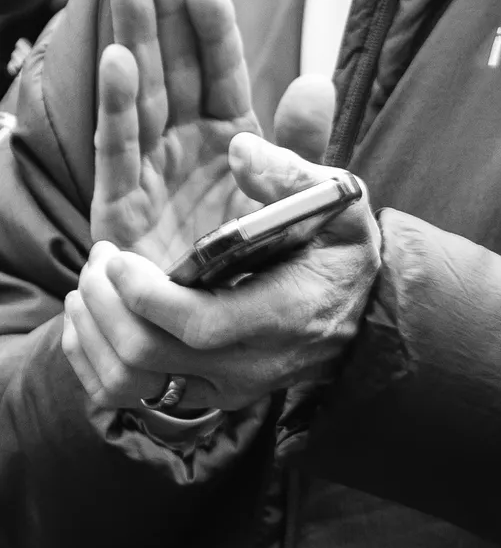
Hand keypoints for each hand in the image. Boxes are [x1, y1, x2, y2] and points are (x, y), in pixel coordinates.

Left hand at [62, 126, 380, 429]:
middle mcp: (248, 365)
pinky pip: (127, 395)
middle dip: (107, 304)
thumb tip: (240, 149)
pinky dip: (93, 359)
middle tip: (100, 258)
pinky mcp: (202, 398)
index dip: (146, 295)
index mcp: (283, 315)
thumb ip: (292, 174)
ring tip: (90, 285)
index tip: (120, 257)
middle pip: (147, 356)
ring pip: (127, 383)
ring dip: (93, 333)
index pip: (199, 325)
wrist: (363, 318)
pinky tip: (91, 318)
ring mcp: (221, 389)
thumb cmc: (342, 253)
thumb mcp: (338, 205)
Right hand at [65, 0, 373, 426]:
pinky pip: (121, 146)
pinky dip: (118, 102)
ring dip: (135, 40)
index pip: (223, 70)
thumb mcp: (298, 203)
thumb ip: (301, 146)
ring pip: (143, 93)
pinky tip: (119, 59)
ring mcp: (153, 170)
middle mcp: (187, 146)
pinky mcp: (123, 205)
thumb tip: (317, 83)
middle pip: (174, 66)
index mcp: (233, 137)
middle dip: (161, 12)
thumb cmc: (260, 267)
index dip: (211, 26)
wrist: (223, 336)